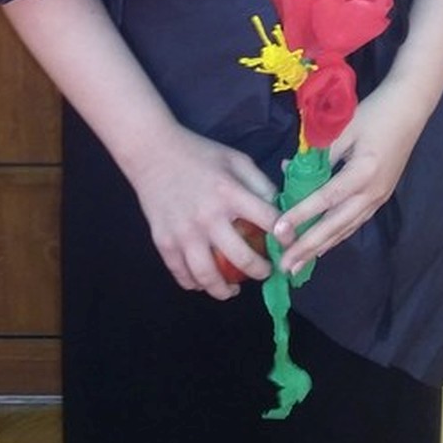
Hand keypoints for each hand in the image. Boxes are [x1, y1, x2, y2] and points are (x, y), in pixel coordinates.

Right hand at [129, 121, 277, 298]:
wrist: (152, 152)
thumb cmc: (199, 154)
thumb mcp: (236, 159)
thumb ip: (260, 184)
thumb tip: (279, 212)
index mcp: (229, 192)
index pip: (268, 221)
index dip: (285, 236)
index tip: (289, 244)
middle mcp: (208, 216)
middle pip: (241, 258)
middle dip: (260, 271)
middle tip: (266, 272)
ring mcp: (184, 232)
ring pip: (208, 276)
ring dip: (225, 290)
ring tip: (234, 289)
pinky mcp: (164, 241)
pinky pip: (181, 274)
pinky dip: (195, 284)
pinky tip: (204, 282)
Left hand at [272, 82, 425, 275]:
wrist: (410, 108)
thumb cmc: (375, 113)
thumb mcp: (343, 129)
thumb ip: (318, 153)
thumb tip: (290, 169)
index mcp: (362, 172)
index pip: (325, 199)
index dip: (301, 215)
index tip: (278, 231)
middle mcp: (372, 192)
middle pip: (336, 225)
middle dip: (309, 247)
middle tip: (286, 266)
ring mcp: (379, 197)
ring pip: (346, 229)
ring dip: (322, 247)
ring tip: (300, 264)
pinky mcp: (381, 196)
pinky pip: (355, 222)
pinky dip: (337, 236)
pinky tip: (323, 246)